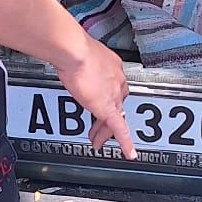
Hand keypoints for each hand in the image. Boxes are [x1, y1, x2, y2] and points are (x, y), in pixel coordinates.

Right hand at [54, 37, 135, 158]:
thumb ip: (80, 63)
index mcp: (113, 67)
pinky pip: (119, 129)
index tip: (102, 101)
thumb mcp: (80, 55)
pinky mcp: (107, 108)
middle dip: (107, 117)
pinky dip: (125, 142)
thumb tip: (72, 64)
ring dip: (105, 131)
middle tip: (99, 127)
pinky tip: (129, 153)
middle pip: (117, 104)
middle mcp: (117, 80)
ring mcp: (113, 94)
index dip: (110, 97)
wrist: (75, 52)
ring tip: (98, 140)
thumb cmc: (74, 49)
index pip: (116, 86)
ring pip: (115, 117)